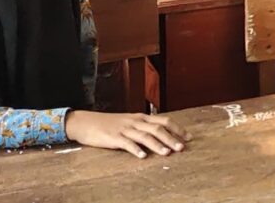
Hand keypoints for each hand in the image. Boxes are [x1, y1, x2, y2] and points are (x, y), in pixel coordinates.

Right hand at [66, 110, 187, 158]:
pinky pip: (127, 143)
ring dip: (157, 145)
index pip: (164, 121)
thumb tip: (161, 135)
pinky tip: (142, 156)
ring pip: (145, 136)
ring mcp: (124, 129)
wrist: (86, 122)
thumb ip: (144, 127)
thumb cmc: (109, 123)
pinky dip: (136, 150)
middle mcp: (135, 122)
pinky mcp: (114, 137)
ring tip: (167, 153)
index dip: (177, 129)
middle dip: (172, 138)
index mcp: (141, 118)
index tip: (188, 137)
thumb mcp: (129, 122)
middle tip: (182, 147)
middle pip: (157, 129)